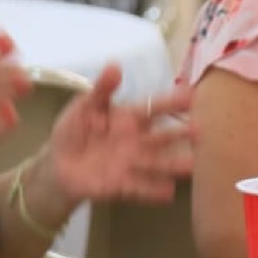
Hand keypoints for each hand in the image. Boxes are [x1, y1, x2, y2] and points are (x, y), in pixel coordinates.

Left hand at [39, 66, 192, 205]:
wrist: (58, 164)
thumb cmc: (74, 130)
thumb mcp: (84, 106)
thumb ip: (101, 89)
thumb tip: (115, 65)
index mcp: (128, 118)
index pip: (152, 108)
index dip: (170, 102)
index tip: (191, 96)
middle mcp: (136, 141)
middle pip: (161, 136)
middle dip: (179, 134)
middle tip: (200, 130)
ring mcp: (131, 163)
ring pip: (156, 163)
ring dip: (173, 165)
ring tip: (192, 166)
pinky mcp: (121, 184)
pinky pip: (139, 188)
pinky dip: (152, 191)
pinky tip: (168, 192)